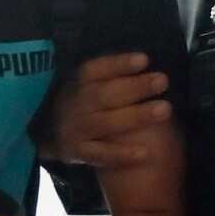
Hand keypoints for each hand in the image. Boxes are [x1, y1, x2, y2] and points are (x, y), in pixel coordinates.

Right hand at [42, 52, 172, 167]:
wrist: (49, 132)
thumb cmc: (82, 102)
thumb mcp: (87, 83)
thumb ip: (111, 76)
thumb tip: (149, 62)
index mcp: (78, 82)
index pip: (96, 69)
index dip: (119, 64)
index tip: (145, 60)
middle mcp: (75, 104)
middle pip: (105, 94)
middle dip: (136, 87)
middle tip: (163, 80)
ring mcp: (76, 129)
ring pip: (106, 123)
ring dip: (136, 116)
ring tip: (165, 109)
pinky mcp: (78, 153)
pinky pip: (101, 155)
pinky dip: (122, 154)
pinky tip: (145, 153)